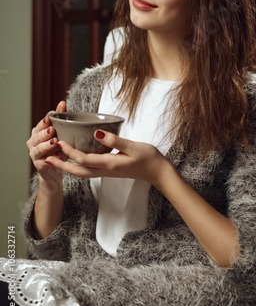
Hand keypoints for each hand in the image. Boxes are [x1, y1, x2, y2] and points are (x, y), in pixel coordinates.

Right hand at [26, 101, 66, 181]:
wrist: (55, 170)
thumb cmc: (57, 148)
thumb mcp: (60, 132)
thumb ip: (60, 117)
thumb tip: (62, 103)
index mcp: (38, 133)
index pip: (39, 126)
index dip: (43, 123)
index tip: (49, 119)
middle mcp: (33, 143)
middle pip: (36, 137)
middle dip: (44, 133)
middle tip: (52, 130)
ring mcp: (35, 155)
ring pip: (38, 149)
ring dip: (46, 146)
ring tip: (54, 142)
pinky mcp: (40, 165)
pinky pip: (44, 162)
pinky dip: (50, 159)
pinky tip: (57, 156)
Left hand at [45, 130, 173, 187]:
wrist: (158, 172)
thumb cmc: (148, 158)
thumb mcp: (133, 147)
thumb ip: (115, 141)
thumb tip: (97, 133)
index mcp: (110, 164)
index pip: (84, 159)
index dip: (70, 151)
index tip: (59, 142)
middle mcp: (106, 170)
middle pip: (78, 171)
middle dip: (62, 165)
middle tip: (47, 158)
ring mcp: (107, 172)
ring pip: (82, 172)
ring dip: (68, 167)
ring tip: (57, 159)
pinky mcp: (110, 170)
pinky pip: (89, 170)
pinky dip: (79, 166)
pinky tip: (77, 159)